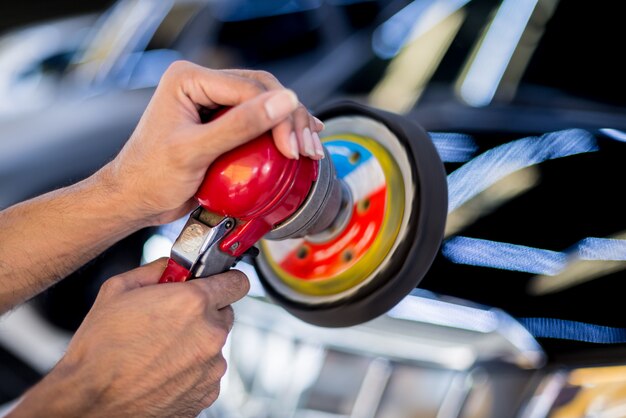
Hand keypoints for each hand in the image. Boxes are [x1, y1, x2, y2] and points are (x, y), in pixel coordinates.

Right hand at [11, 259, 248, 417]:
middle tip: (173, 318)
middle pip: (224, 313)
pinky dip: (191, 369)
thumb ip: (155, 269)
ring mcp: (211, 367)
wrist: (90, 402)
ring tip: (160, 349)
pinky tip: (163, 369)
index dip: (226, 280)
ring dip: (196, 342)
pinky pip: (207, 371)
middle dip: (204, 312)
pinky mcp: (207, 392)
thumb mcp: (118, 289)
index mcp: (194, 303)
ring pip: (214, 344)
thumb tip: (170, 266)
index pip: (237, 282)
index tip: (218, 283)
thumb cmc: (100, 350)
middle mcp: (210, 334)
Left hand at [103, 61, 324, 224]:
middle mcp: (202, 85)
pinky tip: (297, 141)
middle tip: (306, 149)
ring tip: (309, 149)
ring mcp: (213, 104)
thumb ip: (240, 126)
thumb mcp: (195, 151)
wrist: (134, 200)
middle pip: (262, 91)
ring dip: (290, 126)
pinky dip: (278, 134)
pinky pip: (257, 122)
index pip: (249, 88)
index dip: (278, 115)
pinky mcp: (221, 124)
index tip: (293, 146)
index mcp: (189, 79)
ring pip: (265, 105)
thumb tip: (283, 102)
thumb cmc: (150, 176)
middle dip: (290, 119)